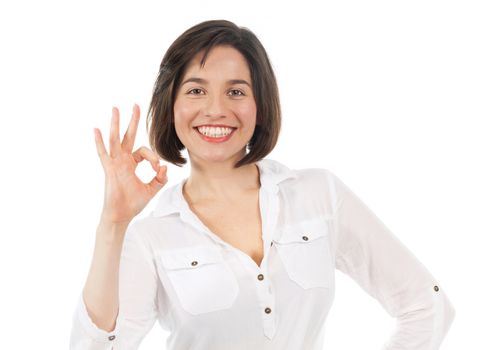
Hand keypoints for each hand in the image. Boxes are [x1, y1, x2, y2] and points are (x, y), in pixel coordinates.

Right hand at [94, 104, 167, 223]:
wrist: (121, 215)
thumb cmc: (133, 203)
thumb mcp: (151, 189)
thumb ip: (160, 179)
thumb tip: (165, 168)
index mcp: (131, 163)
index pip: (144, 152)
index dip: (154, 158)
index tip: (158, 169)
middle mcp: (122, 160)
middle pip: (128, 136)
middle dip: (132, 121)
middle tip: (135, 105)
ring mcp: (115, 163)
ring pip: (115, 140)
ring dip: (116, 124)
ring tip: (116, 108)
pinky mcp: (109, 170)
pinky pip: (103, 154)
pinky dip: (99, 142)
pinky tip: (96, 129)